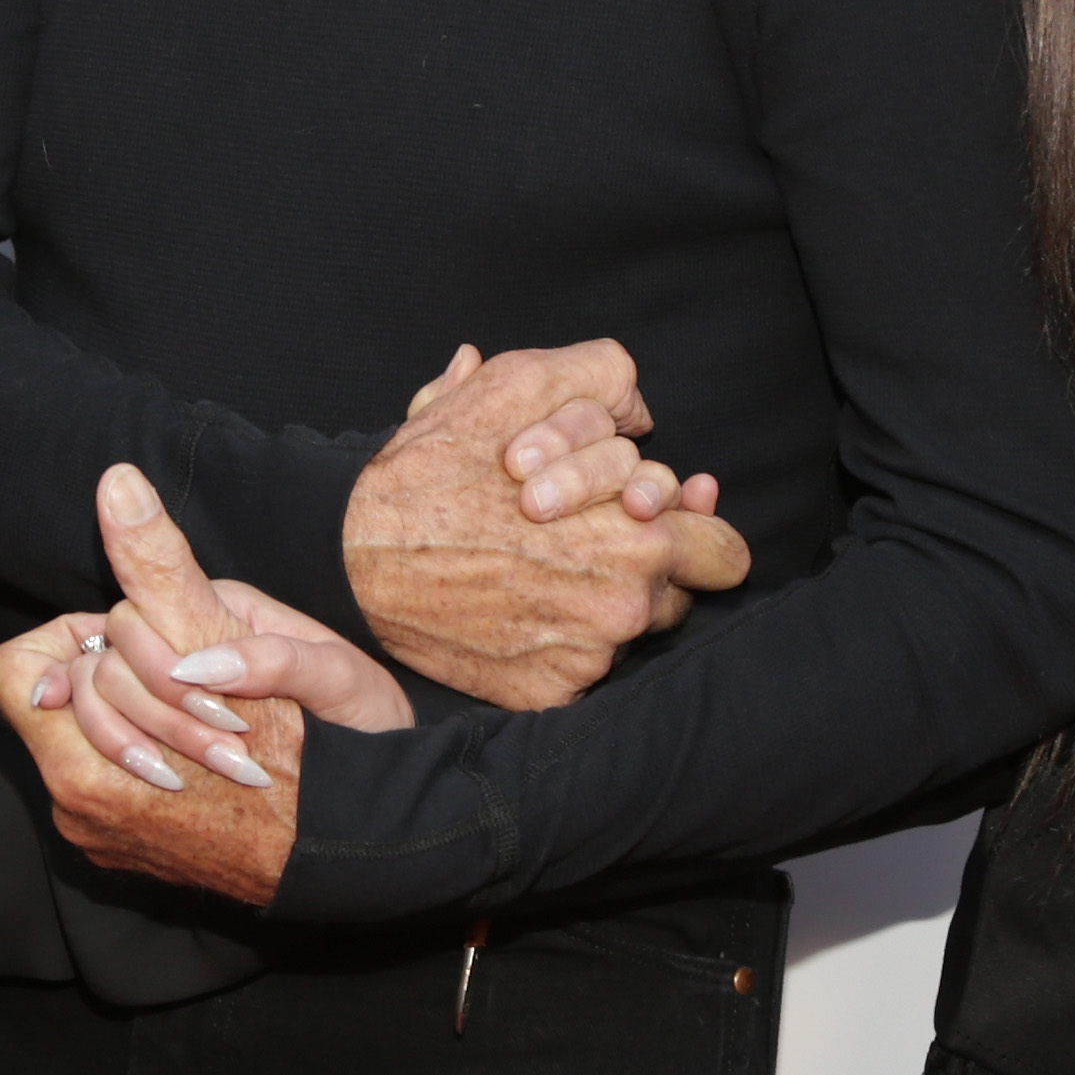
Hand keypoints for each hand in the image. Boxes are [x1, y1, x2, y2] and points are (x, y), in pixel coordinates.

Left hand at [0, 469, 410, 903]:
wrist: (367, 846)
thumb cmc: (325, 746)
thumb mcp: (241, 635)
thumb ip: (160, 567)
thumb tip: (116, 485)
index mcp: (88, 764)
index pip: (22, 670)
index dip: (75, 637)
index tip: (135, 631)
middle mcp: (84, 807)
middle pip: (56, 700)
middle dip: (115, 669)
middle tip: (192, 671)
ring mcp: (106, 833)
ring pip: (80, 736)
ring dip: (135, 708)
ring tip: (206, 712)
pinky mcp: (130, 852)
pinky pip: (106, 777)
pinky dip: (145, 749)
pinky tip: (203, 747)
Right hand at [344, 341, 750, 706]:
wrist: (350, 555)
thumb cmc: (435, 471)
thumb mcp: (514, 386)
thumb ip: (599, 378)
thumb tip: (639, 408)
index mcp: (636, 539)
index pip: (724, 552)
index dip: (694, 526)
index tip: (656, 519)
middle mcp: (621, 611)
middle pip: (680, 595)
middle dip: (648, 563)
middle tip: (587, 536)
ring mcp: (582, 662)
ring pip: (628, 633)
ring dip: (601, 603)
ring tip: (539, 566)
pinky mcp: (544, 696)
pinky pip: (582, 672)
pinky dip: (558, 643)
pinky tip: (515, 605)